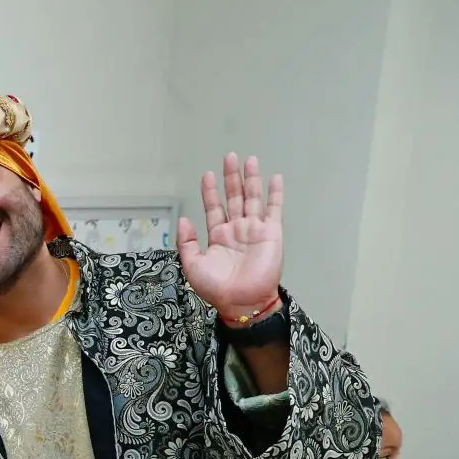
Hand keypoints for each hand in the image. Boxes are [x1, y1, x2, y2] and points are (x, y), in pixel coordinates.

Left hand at [176, 153, 283, 322]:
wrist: (241, 302)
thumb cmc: (216, 288)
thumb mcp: (193, 265)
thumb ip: (187, 242)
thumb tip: (183, 219)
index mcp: (217, 236)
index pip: (213, 207)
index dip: (210, 191)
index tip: (207, 174)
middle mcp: (236, 229)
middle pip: (234, 197)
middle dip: (231, 178)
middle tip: (230, 156)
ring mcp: (254, 229)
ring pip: (252, 198)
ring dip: (251, 179)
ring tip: (249, 160)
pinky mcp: (271, 233)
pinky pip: (274, 209)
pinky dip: (275, 194)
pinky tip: (275, 178)